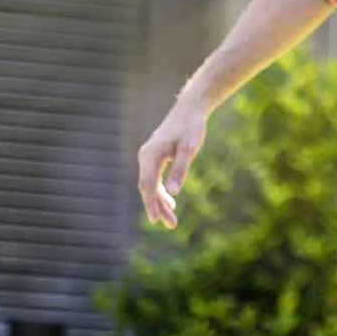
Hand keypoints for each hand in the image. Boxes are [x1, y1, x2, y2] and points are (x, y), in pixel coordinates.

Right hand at [137, 98, 208, 229]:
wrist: (189, 110)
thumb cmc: (191, 128)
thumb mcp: (189, 149)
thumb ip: (180, 170)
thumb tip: (174, 193)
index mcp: (150, 156)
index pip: (147, 185)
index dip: (151, 203)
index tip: (156, 220)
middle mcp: (145, 157)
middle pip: (147, 187)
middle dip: (158, 207)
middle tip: (171, 225)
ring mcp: (148, 157)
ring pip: (150, 185)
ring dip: (160, 202)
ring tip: (171, 220)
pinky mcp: (155, 157)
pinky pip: (154, 179)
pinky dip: (161, 191)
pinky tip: (170, 203)